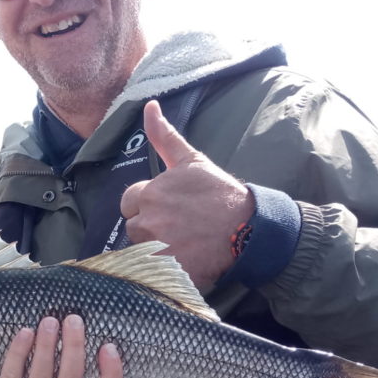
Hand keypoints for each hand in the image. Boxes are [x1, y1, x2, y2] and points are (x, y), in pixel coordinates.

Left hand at [120, 99, 254, 289]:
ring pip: (141, 249)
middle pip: (134, 228)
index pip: (129, 202)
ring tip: (184, 243)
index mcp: (148, 193)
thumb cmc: (219, 192)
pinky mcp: (167, 270)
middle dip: (150, 227)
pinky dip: (165, 268)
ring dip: (157, 247)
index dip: (147, 205)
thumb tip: (149, 106)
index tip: (170, 208)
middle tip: (179, 227)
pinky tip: (185, 260)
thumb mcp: (191, 160)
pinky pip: (152, 271)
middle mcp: (147, 220)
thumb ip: (164, 136)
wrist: (248, 227)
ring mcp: (156, 248)